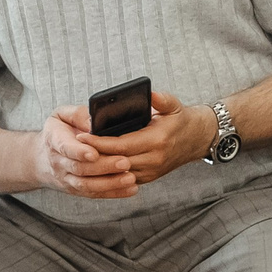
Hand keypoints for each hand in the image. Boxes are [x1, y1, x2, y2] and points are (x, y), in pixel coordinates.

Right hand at [32, 105, 137, 199]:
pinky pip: (94, 194)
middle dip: (103, 167)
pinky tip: (130, 189)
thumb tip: (94, 120)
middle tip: (125, 162)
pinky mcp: (77, 190)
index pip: (66, 147)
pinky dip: (113, 193)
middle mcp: (59, 162)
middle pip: (80, 168)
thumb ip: (78, 115)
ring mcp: (67, 178)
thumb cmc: (59, 131)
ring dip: (110, 183)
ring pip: (87, 185)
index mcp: (54, 140)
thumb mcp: (62, 115)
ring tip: (130, 178)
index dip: (80, 151)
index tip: (95, 153)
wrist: (41, 157)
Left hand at [88, 91, 214, 186]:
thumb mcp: (173, 105)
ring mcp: (152, 171)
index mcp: (157, 140)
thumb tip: (149, 94)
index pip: (120, 145)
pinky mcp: (150, 177)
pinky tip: (95, 164)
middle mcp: (154, 159)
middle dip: (93, 155)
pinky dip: (109, 172)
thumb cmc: (182, 119)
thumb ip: (160, 99)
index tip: (81, 136)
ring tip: (79, 156)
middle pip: (115, 161)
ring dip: (99, 166)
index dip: (98, 142)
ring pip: (118, 172)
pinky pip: (124, 177)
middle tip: (73, 147)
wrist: (198, 139)